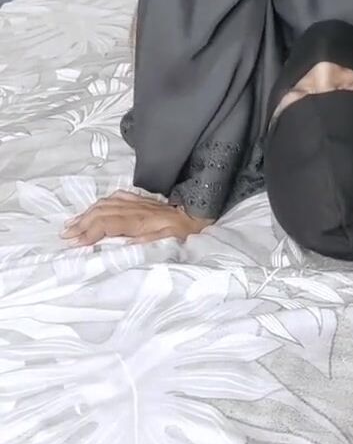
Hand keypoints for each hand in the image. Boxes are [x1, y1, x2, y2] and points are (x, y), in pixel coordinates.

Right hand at [62, 191, 209, 245]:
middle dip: (81, 224)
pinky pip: (114, 197)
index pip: (108, 223)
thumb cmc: (183, 233)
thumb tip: (125, 246)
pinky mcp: (138, 199)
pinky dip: (99, 204)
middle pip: (101, 213)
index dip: (90, 232)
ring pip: (104, 204)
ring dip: (85, 214)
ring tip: (70, 224)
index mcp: (140, 220)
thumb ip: (147, 243)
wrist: (195, 215)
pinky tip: (91, 210)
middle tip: (65, 235)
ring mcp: (135, 201)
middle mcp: (134, 208)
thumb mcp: (169, 242)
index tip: (76, 242)